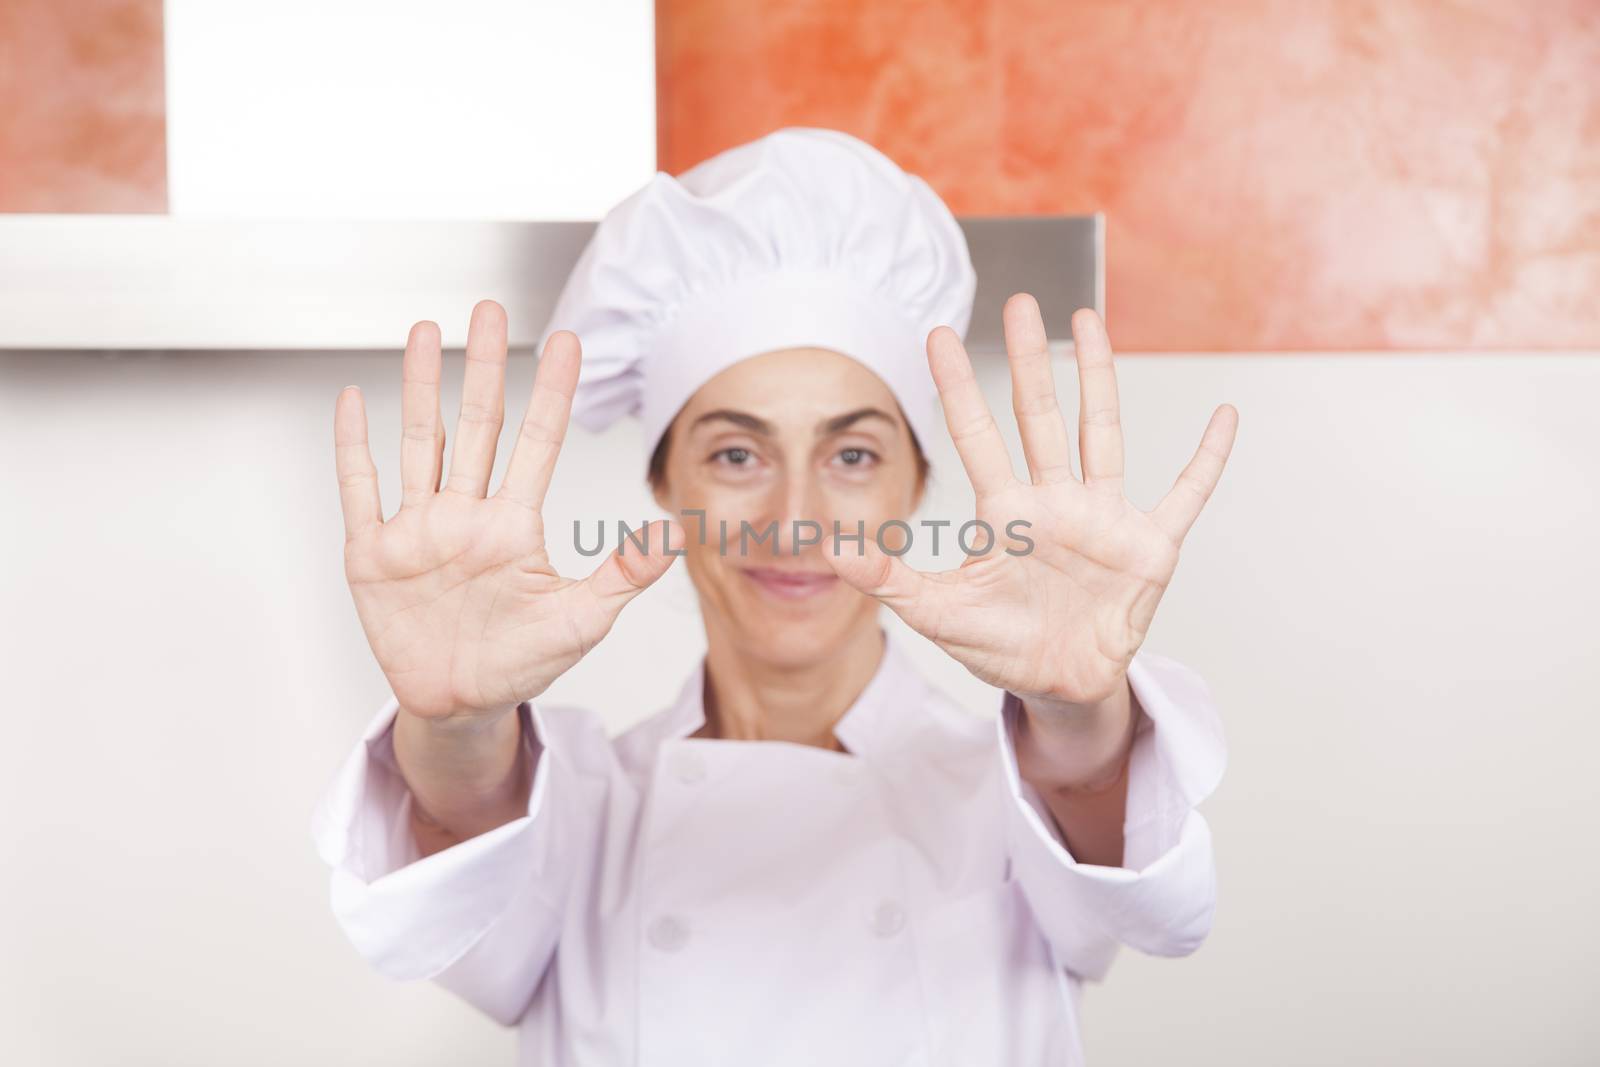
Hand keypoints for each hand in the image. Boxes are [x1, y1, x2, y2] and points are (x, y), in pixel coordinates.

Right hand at [333, 300, 680, 722]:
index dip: (552, 393)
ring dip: (421, 388)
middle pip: (477, 425)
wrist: (458, 705)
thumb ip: (622, 576)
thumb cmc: (520, 662)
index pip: (538, 444)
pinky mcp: (373, 554)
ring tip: (425, 332)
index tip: (567, 342)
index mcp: (515, 527)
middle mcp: (467, 515)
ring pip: (420, 443)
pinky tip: (353, 401)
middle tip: (488, 309)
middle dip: (484, 367)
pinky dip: (354, 448)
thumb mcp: (581, 622)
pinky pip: (361, 491)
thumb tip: (675, 534)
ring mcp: (419, 530)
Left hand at [823, 295, 1236, 708]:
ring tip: (1089, 321)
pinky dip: (1208, 460)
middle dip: (1029, 360)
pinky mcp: (1149, 546)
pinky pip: (1185, 494)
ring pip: (1102, 432)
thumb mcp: (941, 614)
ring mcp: (1104, 517)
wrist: (1061, 686)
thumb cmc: (1002, 646)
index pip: (976, 436)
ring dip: (1098, 378)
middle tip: (1018, 303)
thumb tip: (831, 550)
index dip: (957, 387)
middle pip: (1039, 416)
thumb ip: (892, 581)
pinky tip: (1225, 418)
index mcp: (1005, 512)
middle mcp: (1054, 500)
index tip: (935, 334)